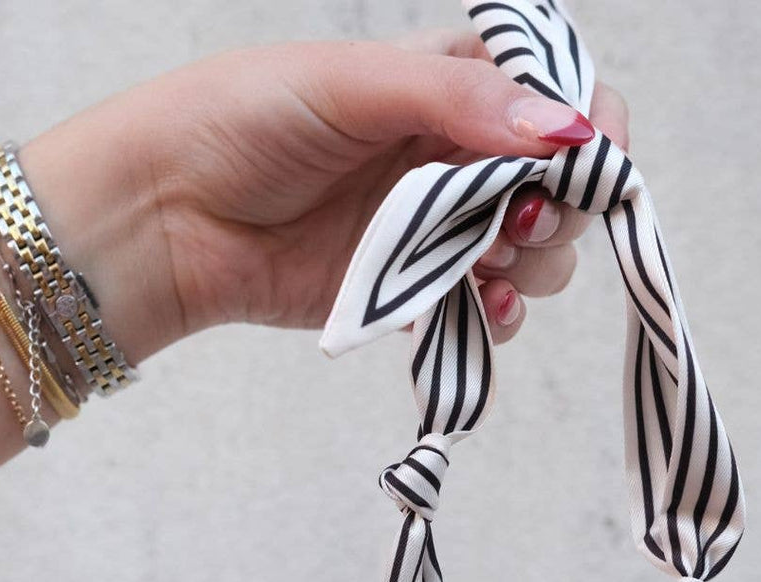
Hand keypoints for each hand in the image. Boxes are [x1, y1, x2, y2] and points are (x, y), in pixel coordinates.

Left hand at [21, 29, 628, 357]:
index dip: (591, 131)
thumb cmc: (242, 122)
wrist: (169, 216)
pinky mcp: (410, 289)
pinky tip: (481, 313)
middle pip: (560, 188)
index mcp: (448, 85)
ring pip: (533, 255)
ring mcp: (435, 228)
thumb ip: (459, 102)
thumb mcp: (350, 84)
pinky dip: (496, 318)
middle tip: (514, 226)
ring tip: (486, 269)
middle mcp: (455, 155)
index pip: (558, 98)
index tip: (591, 166)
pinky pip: (484, 310)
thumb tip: (567, 131)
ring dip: (532, 270)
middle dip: (558, 213)